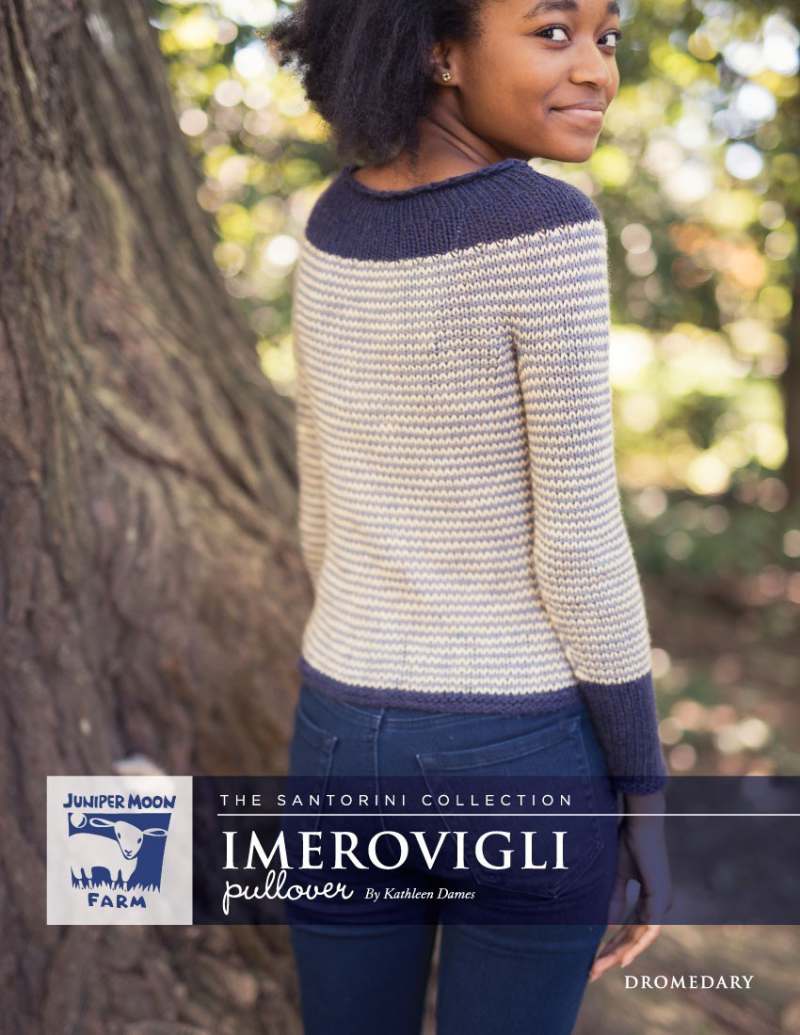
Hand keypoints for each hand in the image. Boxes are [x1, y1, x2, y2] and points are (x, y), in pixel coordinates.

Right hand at [589, 799, 672, 982]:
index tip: (597, 959)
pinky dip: (634, 944)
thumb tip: (604, 925)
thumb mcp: (615, 876)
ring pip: (640, 938)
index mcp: (649, 898)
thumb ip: (612, 900)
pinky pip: (648, 929)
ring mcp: (661, 903)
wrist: (640, 822)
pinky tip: (621, 956)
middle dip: (612, 955)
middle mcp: (657, 904)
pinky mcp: (660, 898)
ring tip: (600, 966)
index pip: (629, 928)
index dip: (613, 945)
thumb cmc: (627, 841)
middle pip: (634, 938)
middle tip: (593, 971)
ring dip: (620, 953)